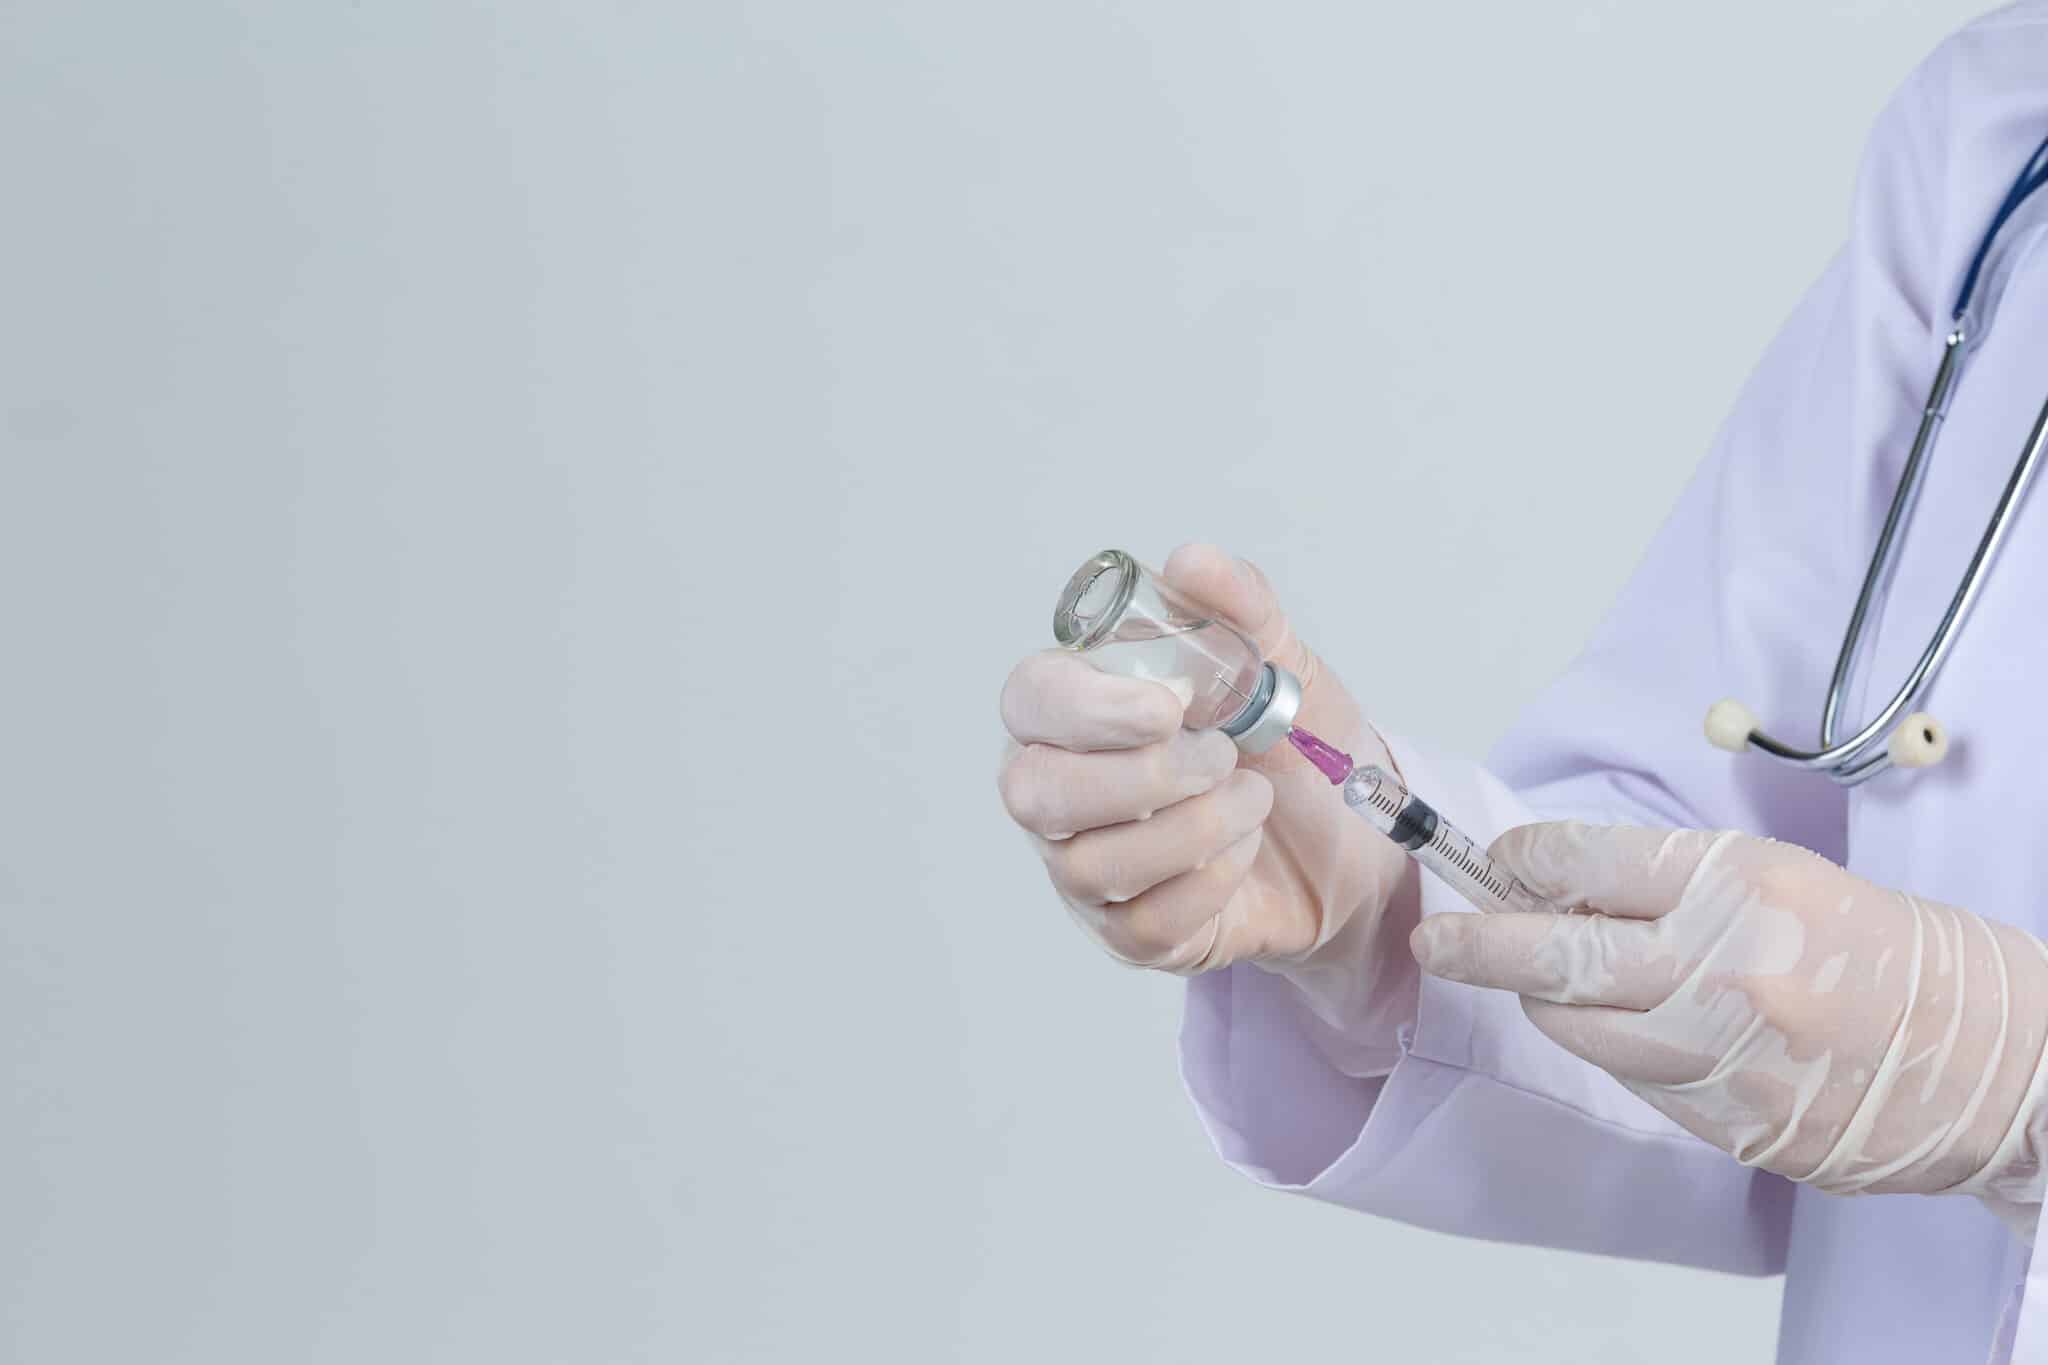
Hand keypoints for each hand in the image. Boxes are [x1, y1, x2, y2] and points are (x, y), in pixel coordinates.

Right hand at [998, 545, 1418, 1001]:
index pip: (1030, 701)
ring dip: (1190, 830)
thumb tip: (1191, 561)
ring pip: (1087, 865)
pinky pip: (1139, 923)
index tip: (1169, 707)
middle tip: (1224, 755)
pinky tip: (1243, 851)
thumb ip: (1238, 607)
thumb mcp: (1283, 665)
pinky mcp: (1129, 933)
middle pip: (1033, 792)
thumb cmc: (1295, 746)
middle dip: (1139, 777)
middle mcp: (1062, 790)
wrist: (1353, 840)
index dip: (1086, 707)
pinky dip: (1207, 883)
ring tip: (1253, 799)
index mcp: (1079, 710)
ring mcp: (1087, 868)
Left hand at [1411, 824, 2047, 1215]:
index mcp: (1743, 885)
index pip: (1586, 863)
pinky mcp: (1730, 1122)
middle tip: (1438, 939)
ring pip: (1579, 1027)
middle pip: (1556, 952)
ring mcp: (1724, 1053)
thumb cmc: (1896, 958)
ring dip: (1547, 1001)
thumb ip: (1676, 886)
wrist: (2003, 1063)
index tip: (1497, 864)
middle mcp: (1723, 966)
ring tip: (1545, 982)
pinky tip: (1628, 1028)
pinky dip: (1613, 1049)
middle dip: (1479, 942)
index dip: (1522, 862)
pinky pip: (1634, 1079)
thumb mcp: (1789, 883)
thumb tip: (1564, 884)